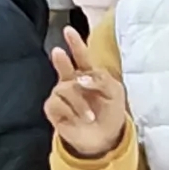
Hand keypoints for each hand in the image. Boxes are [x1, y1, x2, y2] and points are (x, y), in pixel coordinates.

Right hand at [45, 37, 128, 159]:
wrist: (104, 139)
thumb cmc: (110, 112)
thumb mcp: (114, 93)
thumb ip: (101, 80)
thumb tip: (79, 78)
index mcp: (89, 75)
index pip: (81, 56)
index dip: (75, 43)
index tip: (68, 30)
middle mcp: (72, 82)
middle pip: (63, 65)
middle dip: (61, 58)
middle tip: (58, 51)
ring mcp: (62, 95)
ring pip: (64, 88)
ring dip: (79, 102)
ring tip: (90, 116)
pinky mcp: (54, 109)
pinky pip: (57, 102)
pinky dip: (71, 110)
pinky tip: (79, 118)